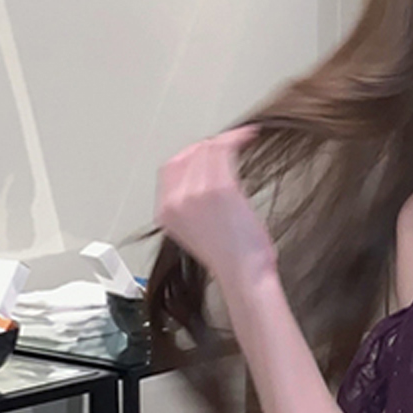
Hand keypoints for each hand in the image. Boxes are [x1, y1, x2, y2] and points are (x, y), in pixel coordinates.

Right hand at [154, 124, 277, 288]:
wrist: (243, 274)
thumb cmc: (230, 259)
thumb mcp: (196, 231)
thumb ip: (191, 206)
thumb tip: (203, 177)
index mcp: (165, 211)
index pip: (171, 166)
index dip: (192, 153)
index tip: (209, 149)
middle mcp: (175, 200)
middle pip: (187, 153)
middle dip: (209, 144)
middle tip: (228, 143)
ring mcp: (196, 193)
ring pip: (207, 149)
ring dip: (226, 140)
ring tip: (241, 139)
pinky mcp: (219, 188)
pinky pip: (225, 150)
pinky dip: (238, 138)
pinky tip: (248, 137)